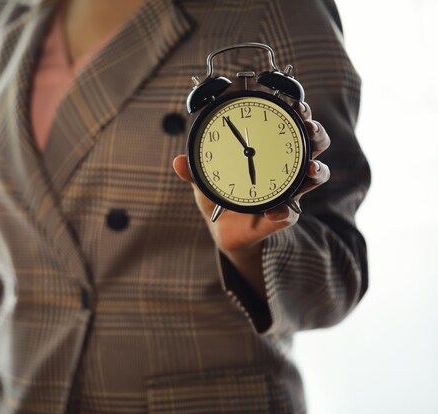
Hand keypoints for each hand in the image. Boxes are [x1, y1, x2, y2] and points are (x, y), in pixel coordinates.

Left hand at [172, 101, 330, 296]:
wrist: (222, 229)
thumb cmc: (220, 193)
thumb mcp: (205, 178)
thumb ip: (194, 170)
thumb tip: (177, 161)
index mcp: (270, 151)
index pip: (290, 125)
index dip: (300, 111)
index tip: (297, 103)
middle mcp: (286, 167)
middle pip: (315, 144)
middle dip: (316, 132)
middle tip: (308, 126)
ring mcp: (289, 191)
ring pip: (317, 175)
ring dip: (317, 169)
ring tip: (309, 167)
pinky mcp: (283, 215)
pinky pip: (290, 213)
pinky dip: (284, 212)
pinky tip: (273, 211)